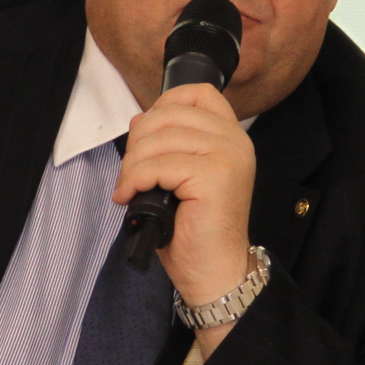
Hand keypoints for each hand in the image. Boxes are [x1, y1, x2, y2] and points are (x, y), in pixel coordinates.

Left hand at [115, 82, 254, 353]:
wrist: (215, 271)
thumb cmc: (195, 229)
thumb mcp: (180, 176)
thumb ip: (168, 143)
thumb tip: (140, 120)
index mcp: (231, 137)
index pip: (199, 93)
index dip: (166, 103)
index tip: (147, 132)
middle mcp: (235, 141)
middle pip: (170, 114)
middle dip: (138, 142)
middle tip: (131, 172)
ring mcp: (228, 156)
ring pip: (159, 140)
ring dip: (133, 165)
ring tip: (129, 188)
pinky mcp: (214, 176)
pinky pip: (159, 165)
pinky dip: (136, 180)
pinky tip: (131, 197)